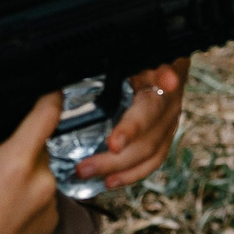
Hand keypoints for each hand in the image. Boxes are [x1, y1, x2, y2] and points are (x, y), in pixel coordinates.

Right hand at [0, 94, 61, 233]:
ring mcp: (48, 205)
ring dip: (24, 171)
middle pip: (38, 144)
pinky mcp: (49, 226)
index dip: (48, 94)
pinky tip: (4, 206)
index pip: (47, 113)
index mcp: (17, 161)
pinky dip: (29, 195)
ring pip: (41, 171)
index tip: (48, 86)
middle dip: (19, 144)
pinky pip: (44, 197)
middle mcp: (41, 181)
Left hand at [73, 62, 186, 189]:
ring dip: (121, 169)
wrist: (156, 54)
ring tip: (90, 174)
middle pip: (148, 137)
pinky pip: (154, 159)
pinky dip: (132, 174)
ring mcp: (171, 119)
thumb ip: (101, 62)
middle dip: (115, 157)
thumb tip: (62, 86)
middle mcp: (169, 100)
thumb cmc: (131, 52)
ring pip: (151, 152)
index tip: (114, 144)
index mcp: (159, 75)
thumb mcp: (119, 52)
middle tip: (85, 166)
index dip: (133, 127)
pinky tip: (111, 181)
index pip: (148, 106)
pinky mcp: (166, 133)